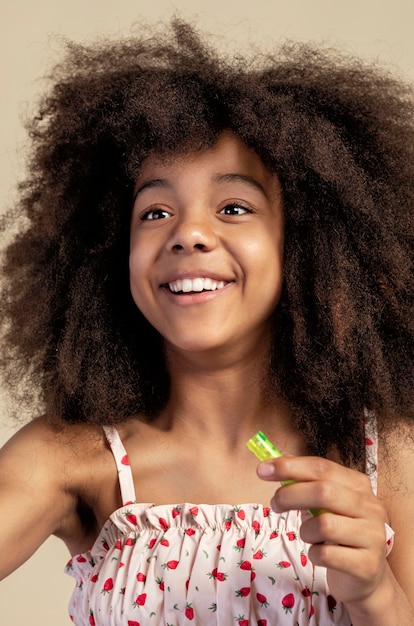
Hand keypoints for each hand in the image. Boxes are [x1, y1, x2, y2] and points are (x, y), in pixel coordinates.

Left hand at [257, 455, 389, 608]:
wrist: (365, 575)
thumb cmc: (340, 533)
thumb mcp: (326, 504)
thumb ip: (306, 481)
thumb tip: (279, 460)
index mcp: (359, 485)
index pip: (321, 467)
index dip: (289, 467)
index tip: (263, 469)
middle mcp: (371, 507)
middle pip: (323, 492)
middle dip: (290, 496)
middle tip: (275, 505)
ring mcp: (373, 536)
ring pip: (324, 524)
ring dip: (305, 531)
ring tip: (308, 535)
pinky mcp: (367, 565)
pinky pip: (326, 555)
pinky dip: (314, 554)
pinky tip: (319, 554)